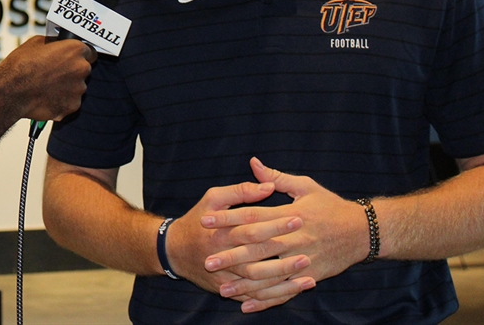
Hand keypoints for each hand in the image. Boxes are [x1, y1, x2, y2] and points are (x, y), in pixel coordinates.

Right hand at [0, 36, 95, 121]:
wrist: (11, 91)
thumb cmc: (21, 66)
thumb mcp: (36, 43)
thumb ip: (54, 44)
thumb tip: (58, 45)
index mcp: (75, 50)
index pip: (90, 51)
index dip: (79, 55)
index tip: (72, 58)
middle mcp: (81, 68)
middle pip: (83, 69)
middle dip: (71, 71)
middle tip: (54, 73)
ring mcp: (78, 89)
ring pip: (77, 87)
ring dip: (67, 87)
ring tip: (46, 86)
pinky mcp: (72, 106)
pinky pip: (70, 102)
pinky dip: (61, 101)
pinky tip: (46, 97)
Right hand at [165, 180, 314, 311]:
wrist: (174, 251)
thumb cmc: (197, 220)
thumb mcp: (213, 198)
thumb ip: (240, 191)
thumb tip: (268, 186)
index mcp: (221, 231)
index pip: (252, 227)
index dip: (275, 223)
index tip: (298, 218)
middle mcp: (222, 255)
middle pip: (257, 257)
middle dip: (284, 256)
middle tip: (308, 251)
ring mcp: (225, 276)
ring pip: (257, 283)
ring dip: (284, 282)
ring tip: (309, 276)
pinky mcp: (229, 290)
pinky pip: (254, 297)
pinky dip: (275, 297)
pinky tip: (295, 291)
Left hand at [202, 157, 368, 310]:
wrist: (363, 231)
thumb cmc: (330, 206)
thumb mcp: (305, 186)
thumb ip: (276, 178)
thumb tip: (253, 163)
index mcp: (290, 215)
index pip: (252, 217)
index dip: (227, 219)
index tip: (205, 220)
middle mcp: (294, 239)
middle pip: (257, 249)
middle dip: (230, 256)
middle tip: (207, 261)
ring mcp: (302, 260)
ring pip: (268, 276)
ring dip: (244, 284)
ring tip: (221, 289)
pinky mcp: (309, 276)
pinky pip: (284, 291)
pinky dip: (265, 300)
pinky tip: (247, 306)